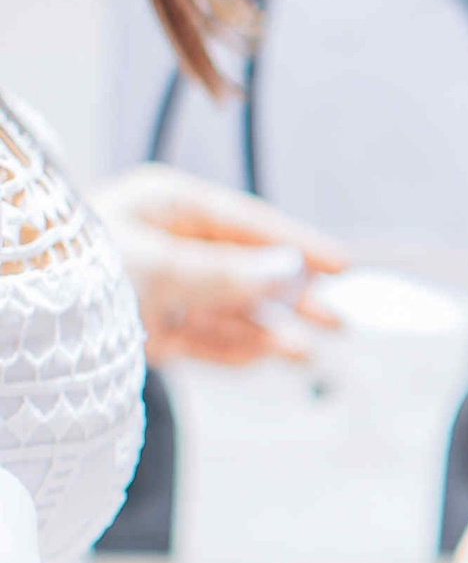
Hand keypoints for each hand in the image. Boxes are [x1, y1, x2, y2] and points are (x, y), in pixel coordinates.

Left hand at [93, 165, 343, 364]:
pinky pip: (203, 338)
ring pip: (229, 309)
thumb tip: (288, 268)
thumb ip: (226, 273)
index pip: (248, 222)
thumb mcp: (155, 265)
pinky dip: (234, 349)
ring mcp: (158, 290)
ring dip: (269, 329)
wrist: (18, 316)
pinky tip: (267, 356)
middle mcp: (166, 244)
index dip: (297, 245)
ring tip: (307, 348)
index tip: (341, 265)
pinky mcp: (146, 330)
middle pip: (245, 269)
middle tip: (339, 318)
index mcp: (166, 206)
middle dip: (291, 295)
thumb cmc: (70, 268)